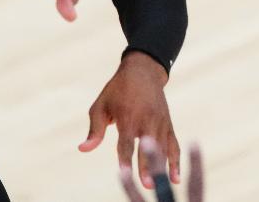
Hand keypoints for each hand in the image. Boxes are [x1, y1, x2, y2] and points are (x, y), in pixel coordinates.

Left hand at [80, 52, 178, 188]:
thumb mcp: (101, 105)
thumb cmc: (117, 90)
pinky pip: (173, 145)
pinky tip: (176, 177)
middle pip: (148, 148)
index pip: (126, 142)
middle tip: (147, 186)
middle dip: (147, 167)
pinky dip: (176, 161)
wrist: (143, 71)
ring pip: (163, 148)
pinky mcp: (168, 124)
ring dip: (162, 168)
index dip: (125, 159)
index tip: (124, 174)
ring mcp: (160, 122)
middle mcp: (146, 120)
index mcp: (128, 116)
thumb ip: (94, 129)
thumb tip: (83, 149)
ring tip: (161, 186)